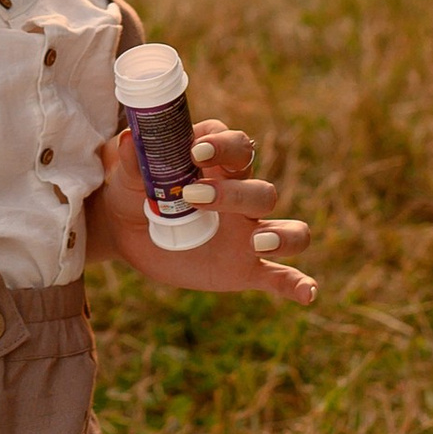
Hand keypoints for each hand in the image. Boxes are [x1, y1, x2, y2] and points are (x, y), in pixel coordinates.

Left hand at [94, 122, 316, 302]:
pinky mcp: (246, 268)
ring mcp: (248, 234)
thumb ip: (133, 160)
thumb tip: (130, 139)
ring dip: (282, 235)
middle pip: (262, 190)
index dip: (224, 146)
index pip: (237, 146)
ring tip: (257, 243)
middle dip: (235, 194)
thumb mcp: (128, 176)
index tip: (197, 152)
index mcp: (218, 167)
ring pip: (287, 229)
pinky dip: (298, 284)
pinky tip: (307, 294)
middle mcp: (241, 196)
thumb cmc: (133, 192)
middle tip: (193, 197)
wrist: (125, 233)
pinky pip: (281, 276)